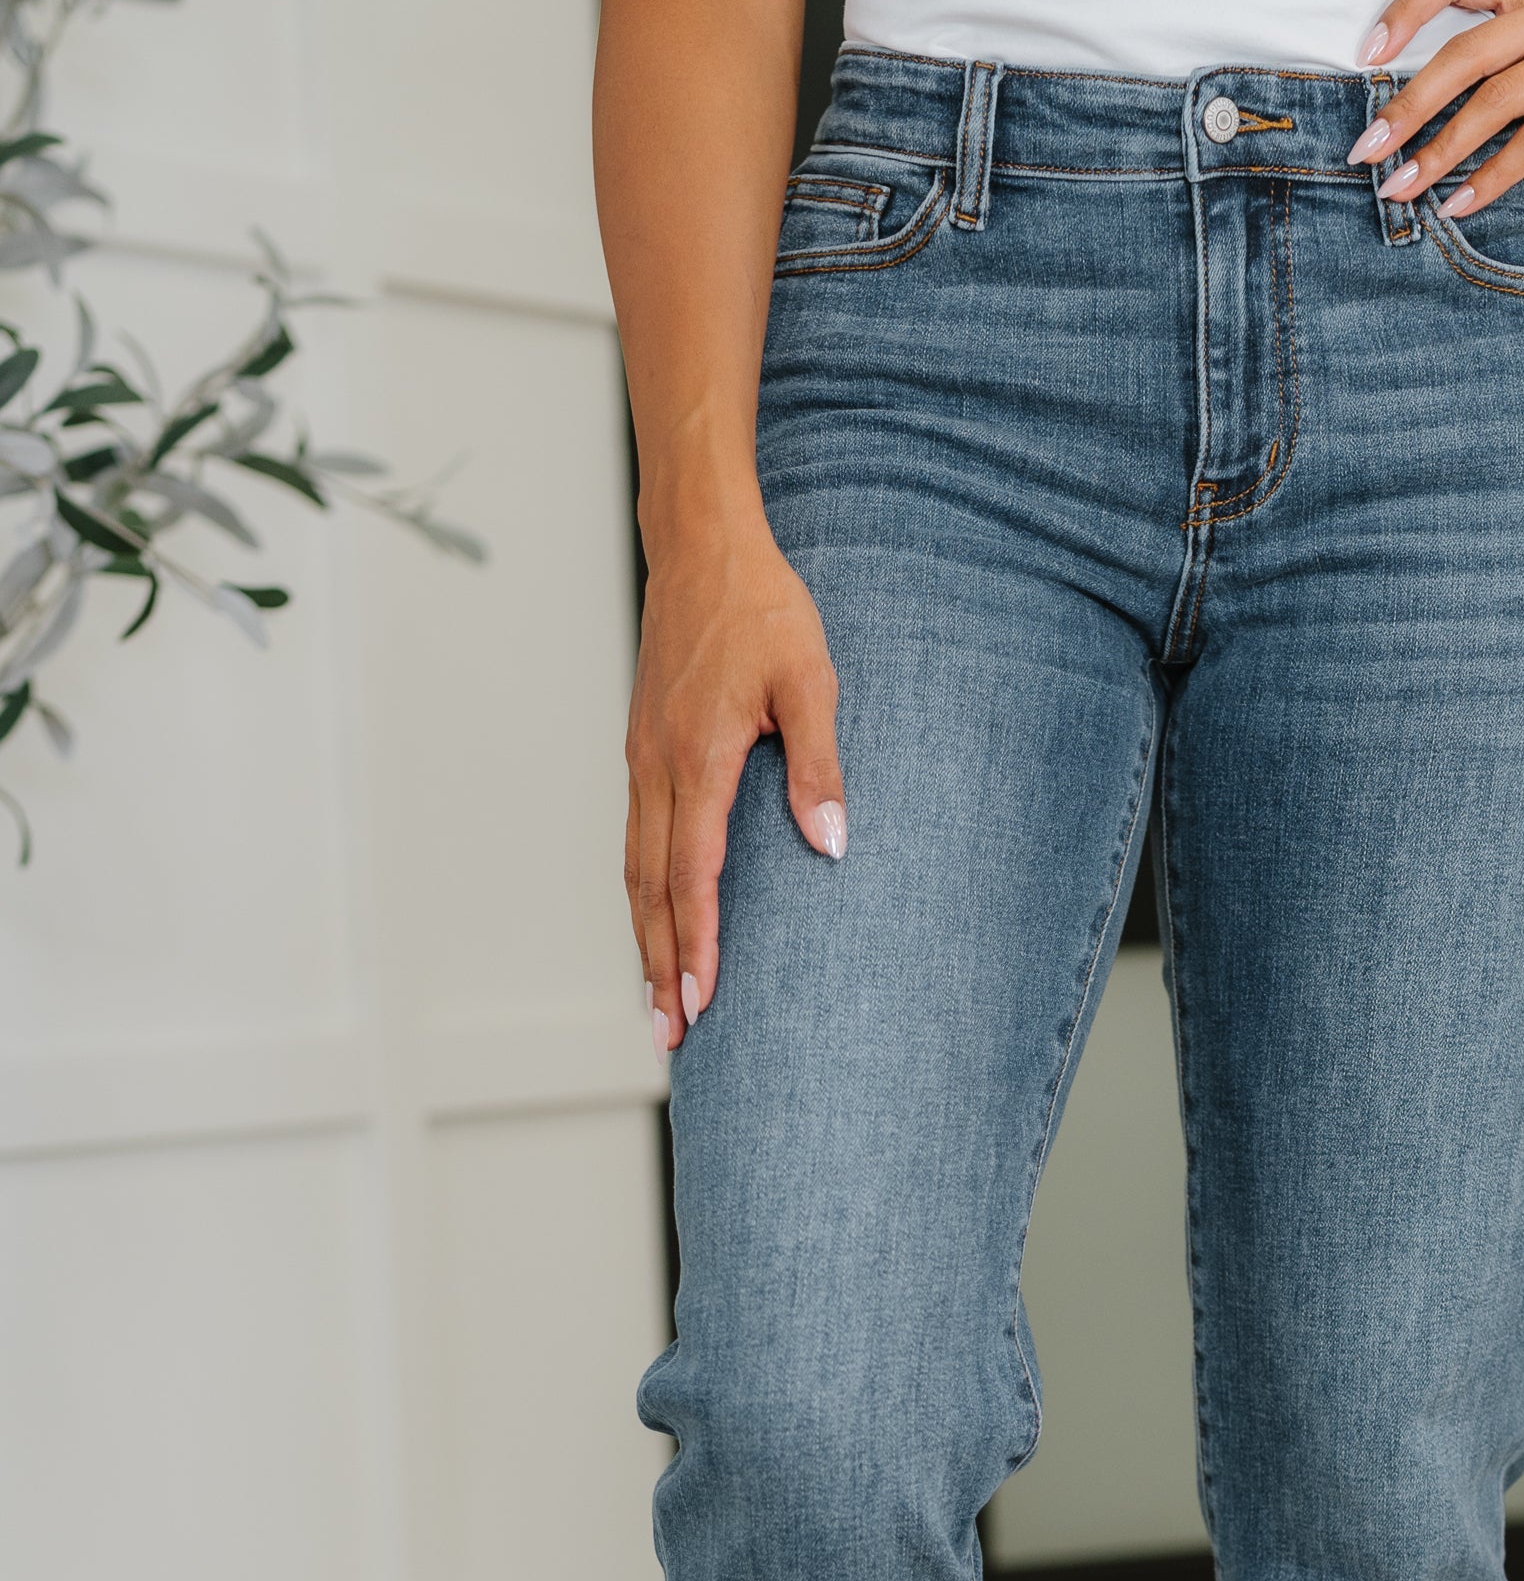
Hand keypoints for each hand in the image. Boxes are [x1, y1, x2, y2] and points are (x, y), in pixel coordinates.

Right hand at [624, 510, 844, 1053]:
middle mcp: (657, 768)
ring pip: (635, 871)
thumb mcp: (810, 678)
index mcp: (697, 758)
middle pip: (651, 890)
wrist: (699, 545)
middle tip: (671, 1035)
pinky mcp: (642, 750)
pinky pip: (635, 840)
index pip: (694, 873)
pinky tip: (654, 922)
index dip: (699, 942)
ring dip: (645, 941)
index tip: (704, 1000)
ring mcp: (642, 760)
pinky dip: (641, 895)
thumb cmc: (761, 608)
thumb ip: (818, 763)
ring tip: (656, 1003)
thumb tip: (831, 845)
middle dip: (662, 967)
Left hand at [1350, 0, 1523, 220]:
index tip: (1366, 56)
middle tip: (1369, 150)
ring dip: (1442, 150)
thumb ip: (1503, 79)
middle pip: (1466, 47)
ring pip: (1497, 96)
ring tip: (1404, 189)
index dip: (1406, 8)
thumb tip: (1413, 122)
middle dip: (1408, 104)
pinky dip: (1494, 176)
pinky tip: (1462, 205)